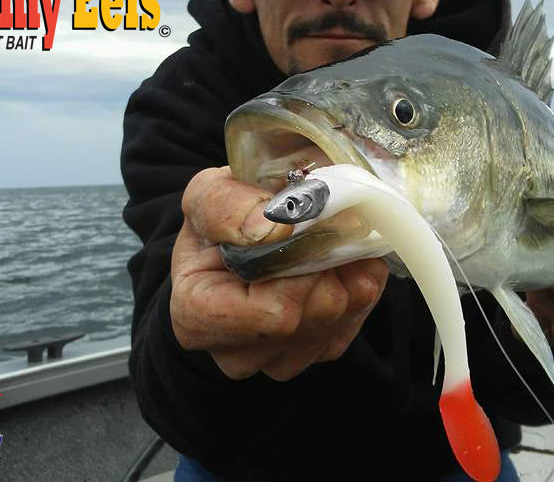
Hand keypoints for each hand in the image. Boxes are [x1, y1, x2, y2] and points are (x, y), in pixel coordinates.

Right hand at [170, 166, 388, 380]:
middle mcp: (237, 353)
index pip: (273, 314)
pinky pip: (357, 314)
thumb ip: (226, 208)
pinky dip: (355, 280)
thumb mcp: (206, 194)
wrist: (240, 237)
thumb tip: (271, 230)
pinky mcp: (318, 351)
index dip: (300, 267)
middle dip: (327, 262)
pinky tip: (332, 260)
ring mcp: (281, 359)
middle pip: (315, 314)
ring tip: (323, 240)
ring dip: (344, 269)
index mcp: (197, 317)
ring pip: (341, 315)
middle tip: (325, 222)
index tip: (307, 223)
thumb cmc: (219, 220)